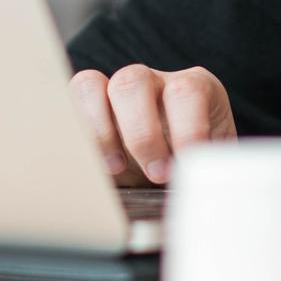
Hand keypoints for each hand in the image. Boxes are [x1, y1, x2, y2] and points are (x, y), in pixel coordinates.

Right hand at [69, 64, 235, 185]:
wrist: (182, 170)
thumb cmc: (198, 167)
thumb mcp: (212, 167)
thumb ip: (207, 173)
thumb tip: (199, 198)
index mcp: (193, 88)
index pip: (187, 92)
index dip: (186, 128)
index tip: (186, 164)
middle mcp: (151, 82)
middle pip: (132, 81)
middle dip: (140, 133)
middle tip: (156, 174)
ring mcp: (113, 92)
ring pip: (90, 85)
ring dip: (98, 131)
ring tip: (114, 171)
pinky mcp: (87, 110)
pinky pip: (68, 104)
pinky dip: (74, 133)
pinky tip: (89, 166)